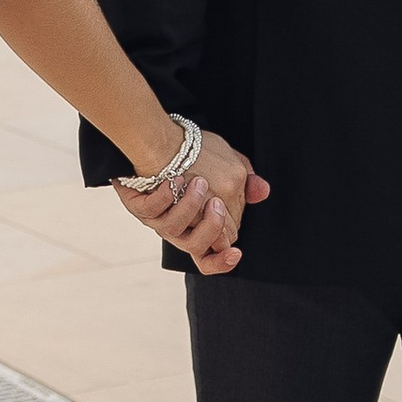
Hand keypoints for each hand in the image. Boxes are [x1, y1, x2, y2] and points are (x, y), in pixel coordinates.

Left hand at [114, 132, 266, 277]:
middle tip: (216, 202)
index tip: (236, 252)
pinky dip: (162, 196)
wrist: (159, 142)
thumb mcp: (225, 172)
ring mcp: (157, 218)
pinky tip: (172, 181)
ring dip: (188, 206)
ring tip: (198, 183)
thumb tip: (263, 191)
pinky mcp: (139, 204)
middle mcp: (177, 229)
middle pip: (197, 245)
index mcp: (198, 228)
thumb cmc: (193, 161)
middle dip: (211, 226)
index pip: (210, 258)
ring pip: (173, 228)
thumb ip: (244, 185)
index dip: (222, 259)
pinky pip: (149, 209)